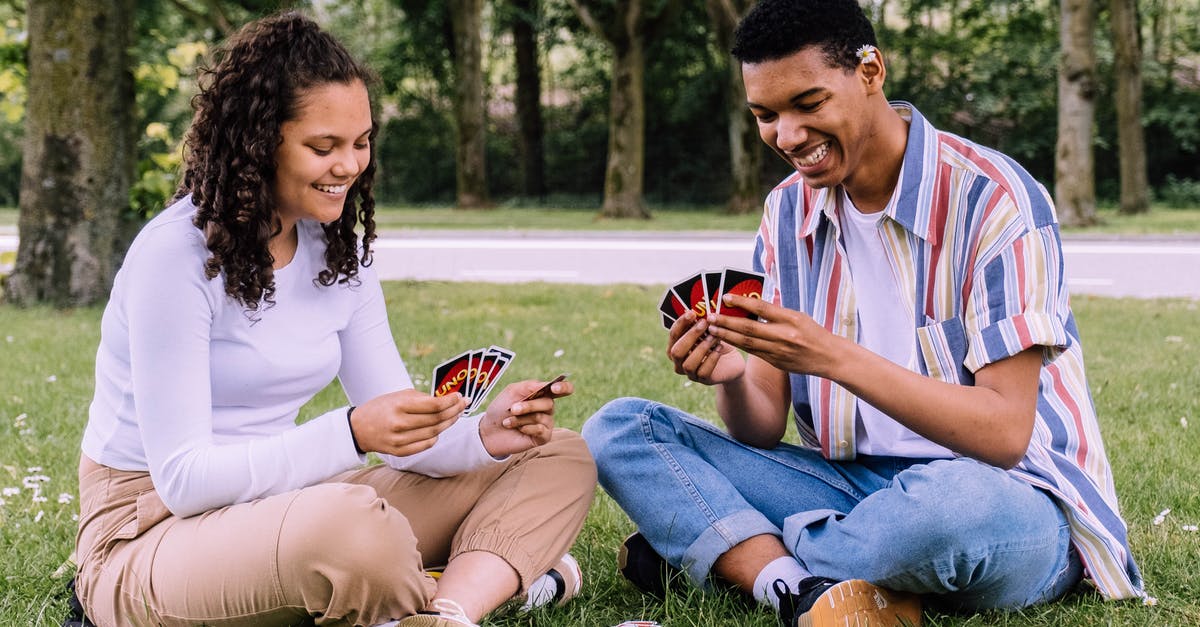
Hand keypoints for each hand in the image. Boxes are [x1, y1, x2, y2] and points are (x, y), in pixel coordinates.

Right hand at [349, 389, 464, 455]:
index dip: (451, 401)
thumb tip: (446, 399)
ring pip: (434, 433)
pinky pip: (426, 444)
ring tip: (455, 415)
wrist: (357, 428)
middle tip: (463, 404)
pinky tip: (440, 428)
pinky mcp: (400, 452)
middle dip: (454, 411)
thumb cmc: (381, 407)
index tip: (459, 396)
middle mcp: (399, 424)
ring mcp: (399, 440)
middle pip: (437, 420)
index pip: (434, 405)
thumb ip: (422, 398)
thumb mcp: (398, 396)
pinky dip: (436, 436)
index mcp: (399, 405)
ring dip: (449, 423)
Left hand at [479, 378, 573, 456]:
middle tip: (513, 409)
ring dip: (521, 419)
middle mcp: (547, 408)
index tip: (555, 388)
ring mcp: (546, 423)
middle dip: (529, 406)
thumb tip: (546, 384)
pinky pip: (541, 430)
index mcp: (542, 394)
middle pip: (549, 403)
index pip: (562, 389)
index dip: (564, 387)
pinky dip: (527, 428)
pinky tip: (519, 430)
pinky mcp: (543, 437)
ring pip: (541, 417)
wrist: (490, 430)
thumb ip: (529, 385)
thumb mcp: (512, 391)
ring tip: (508, 421)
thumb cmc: (501, 409)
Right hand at [667, 310, 746, 383]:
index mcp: (676, 346)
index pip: (673, 335)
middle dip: (690, 336)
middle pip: (676, 352)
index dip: (681, 324)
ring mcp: (690, 373)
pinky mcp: (703, 380)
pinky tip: (719, 348)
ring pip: (688, 364)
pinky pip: (703, 372)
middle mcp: (678, 361)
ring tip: (715, 336)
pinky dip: (711, 359)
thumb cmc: (716, 342)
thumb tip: (696, 309)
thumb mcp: (708, 331)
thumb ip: (700, 324)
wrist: (732, 361)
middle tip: (705, 323)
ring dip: (702, 348)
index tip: (692, 312)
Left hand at [705, 293, 838, 377]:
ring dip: (727, 335)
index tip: (726, 297)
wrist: (828, 357)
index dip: (742, 302)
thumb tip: (751, 304)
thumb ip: (776, 312)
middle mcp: (784, 335)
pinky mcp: (776, 362)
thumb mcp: (798, 316)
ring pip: (747, 342)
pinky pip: (753, 352)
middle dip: (727, 321)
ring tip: (712, 329)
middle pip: (749, 327)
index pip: (762, 307)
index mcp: (791, 319)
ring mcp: (779, 351)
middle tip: (710, 317)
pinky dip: (738, 345)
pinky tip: (726, 340)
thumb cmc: (813, 332)